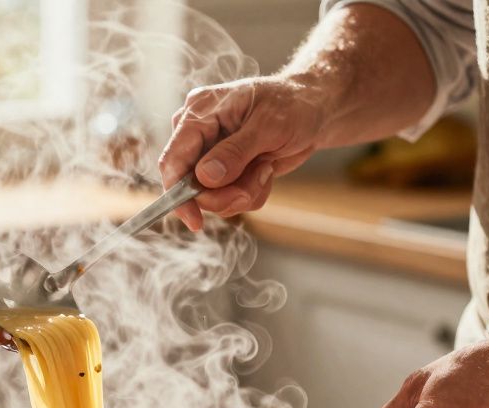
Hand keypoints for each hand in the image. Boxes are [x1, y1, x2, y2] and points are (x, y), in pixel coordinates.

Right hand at [157, 76, 328, 230]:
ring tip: (266, 168)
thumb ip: (234, 152)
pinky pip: (228, 198)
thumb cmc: (293, 105)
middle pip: (190, 185)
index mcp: (200, 112)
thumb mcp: (268, 125)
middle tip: (250, 189)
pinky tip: (266, 170)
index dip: (177, 193)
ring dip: (242, 192)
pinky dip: (251, 192)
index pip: (173, 159)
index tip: (194, 220)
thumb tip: (203, 177)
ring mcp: (210, 154)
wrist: (314, 111)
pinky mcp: (225, 171)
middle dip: (223, 195)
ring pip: (211, 196)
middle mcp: (199, 134)